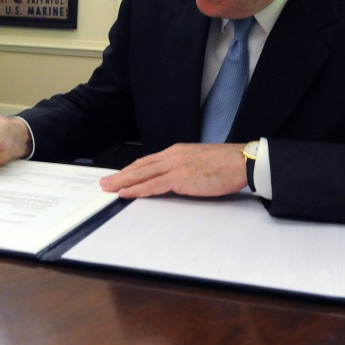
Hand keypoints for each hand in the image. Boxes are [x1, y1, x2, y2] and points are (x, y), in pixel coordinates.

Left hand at [98, 143, 245, 197]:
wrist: (241, 161)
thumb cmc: (226, 164)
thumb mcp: (200, 162)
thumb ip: (185, 168)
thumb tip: (176, 180)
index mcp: (177, 151)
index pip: (148, 161)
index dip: (131, 169)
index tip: (119, 175)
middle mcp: (172, 156)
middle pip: (140, 166)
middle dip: (120, 175)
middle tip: (104, 182)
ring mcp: (175, 166)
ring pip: (142, 174)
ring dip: (122, 182)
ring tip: (108, 188)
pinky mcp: (180, 178)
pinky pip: (153, 185)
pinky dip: (137, 189)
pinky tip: (125, 193)